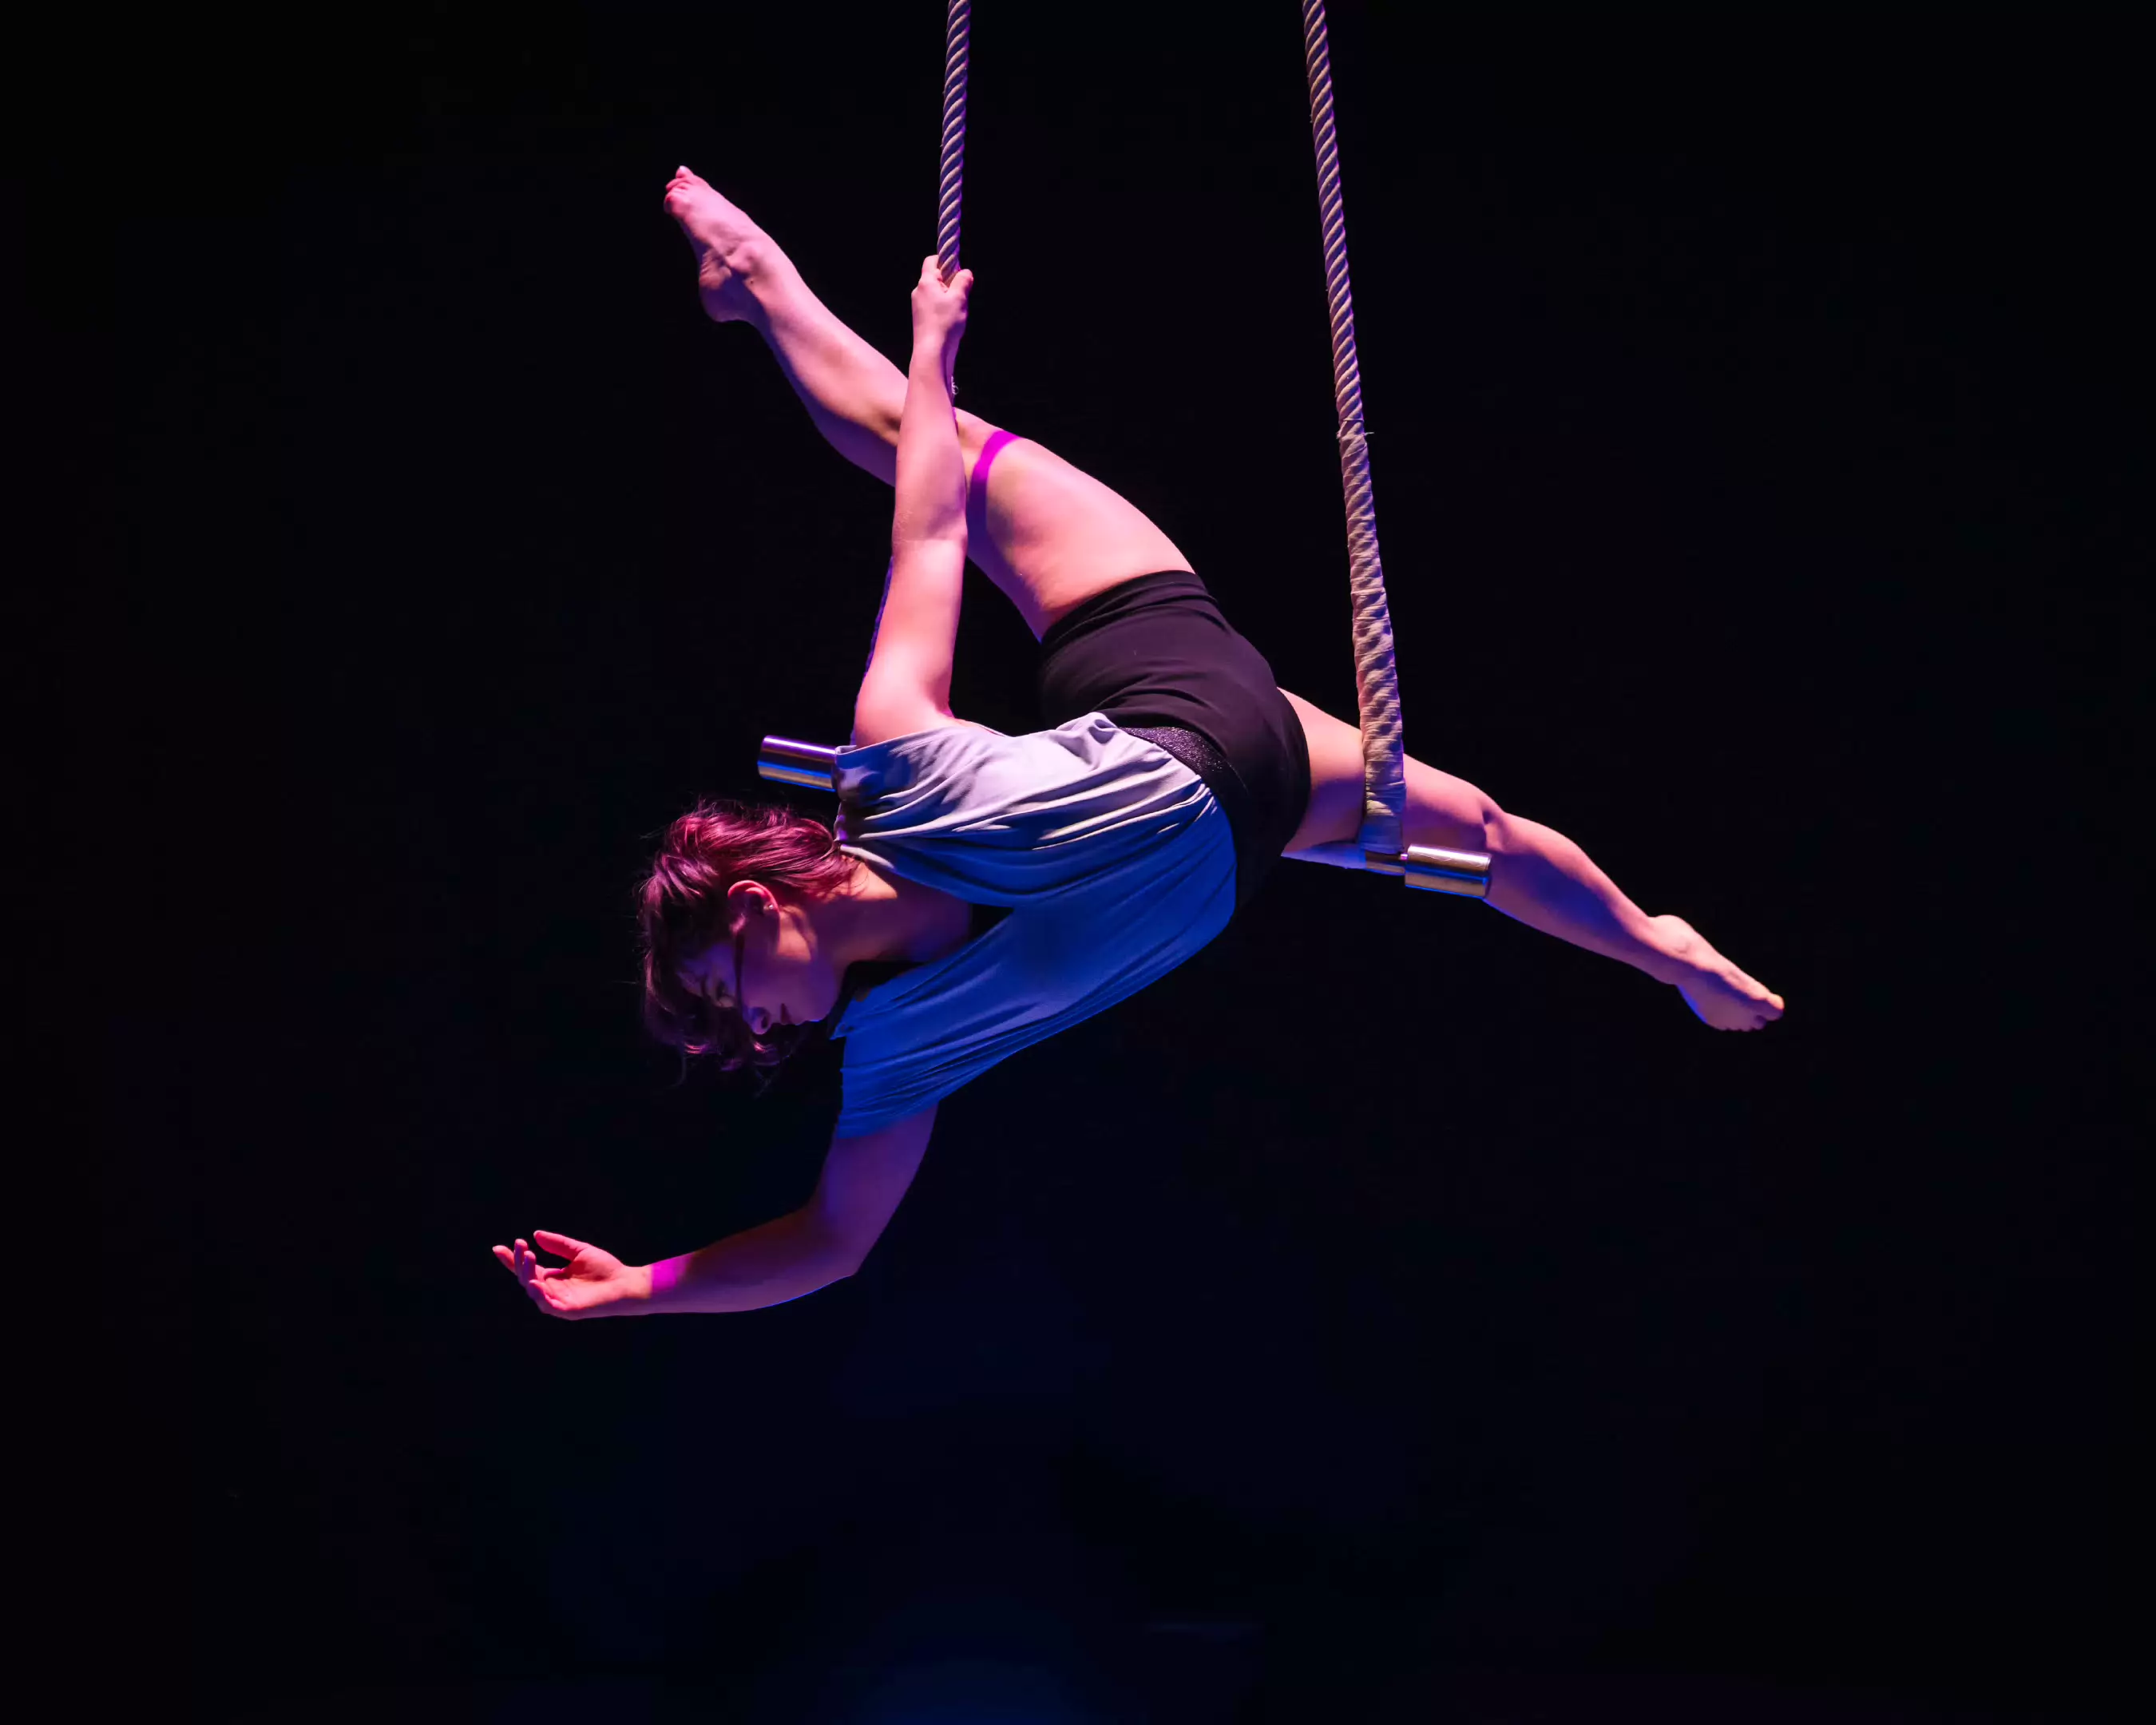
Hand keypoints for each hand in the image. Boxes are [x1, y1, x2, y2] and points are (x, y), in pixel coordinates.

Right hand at [492, 1229, 646, 1319]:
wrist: (626, 1283)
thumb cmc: (605, 1268)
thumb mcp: (579, 1251)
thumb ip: (558, 1244)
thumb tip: (535, 1234)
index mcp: (553, 1277)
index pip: (527, 1268)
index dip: (512, 1259)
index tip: (498, 1247)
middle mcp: (551, 1290)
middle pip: (526, 1277)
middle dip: (519, 1262)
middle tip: (521, 1246)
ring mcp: (558, 1302)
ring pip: (533, 1290)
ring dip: (528, 1274)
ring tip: (528, 1257)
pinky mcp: (567, 1310)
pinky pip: (548, 1305)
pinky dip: (539, 1294)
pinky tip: (535, 1281)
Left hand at [909, 254, 972, 374]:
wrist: (931, 352)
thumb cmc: (945, 323)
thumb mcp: (959, 298)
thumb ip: (963, 281)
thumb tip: (965, 272)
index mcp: (926, 282)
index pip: (931, 260)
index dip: (945, 261)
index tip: (958, 271)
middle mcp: (919, 292)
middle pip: (935, 278)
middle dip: (950, 282)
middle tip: (963, 294)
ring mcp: (918, 306)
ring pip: (936, 294)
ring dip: (949, 298)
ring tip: (958, 311)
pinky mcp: (921, 319)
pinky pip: (934, 307)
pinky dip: (944, 309)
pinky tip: (952, 321)